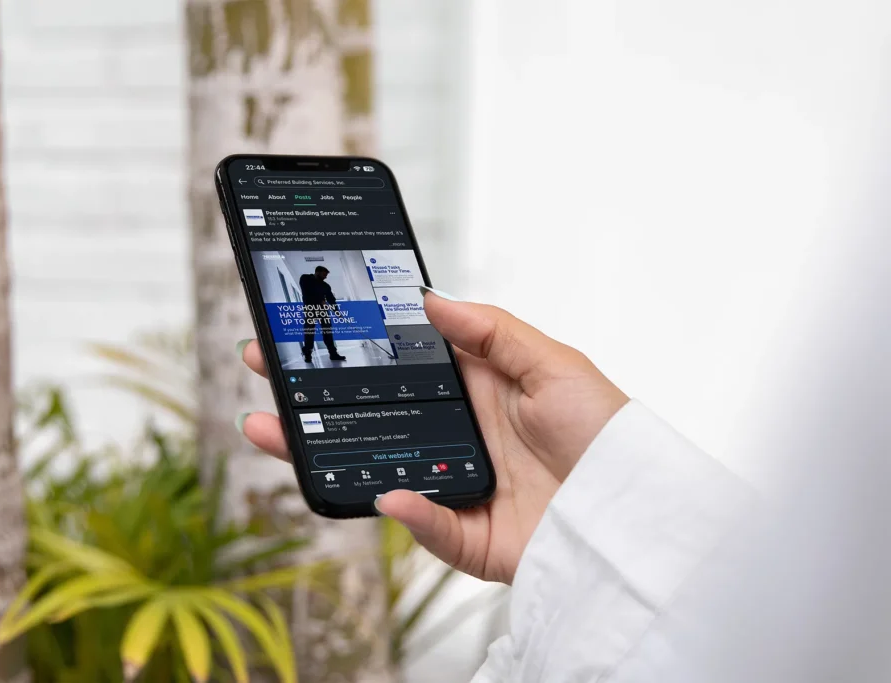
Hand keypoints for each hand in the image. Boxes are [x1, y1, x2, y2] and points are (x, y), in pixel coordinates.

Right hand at [237, 290, 628, 583]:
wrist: (636, 511)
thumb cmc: (605, 431)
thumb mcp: (553, 363)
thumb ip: (491, 330)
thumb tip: (429, 299)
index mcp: (470, 390)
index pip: (394, 365)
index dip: (351, 346)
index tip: (306, 322)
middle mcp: (450, 435)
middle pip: (366, 415)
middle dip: (310, 393)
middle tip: (263, 364)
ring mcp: (449, 485)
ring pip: (371, 467)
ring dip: (318, 452)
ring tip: (270, 430)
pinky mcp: (462, 536)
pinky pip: (423, 524)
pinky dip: (406, 512)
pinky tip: (386, 492)